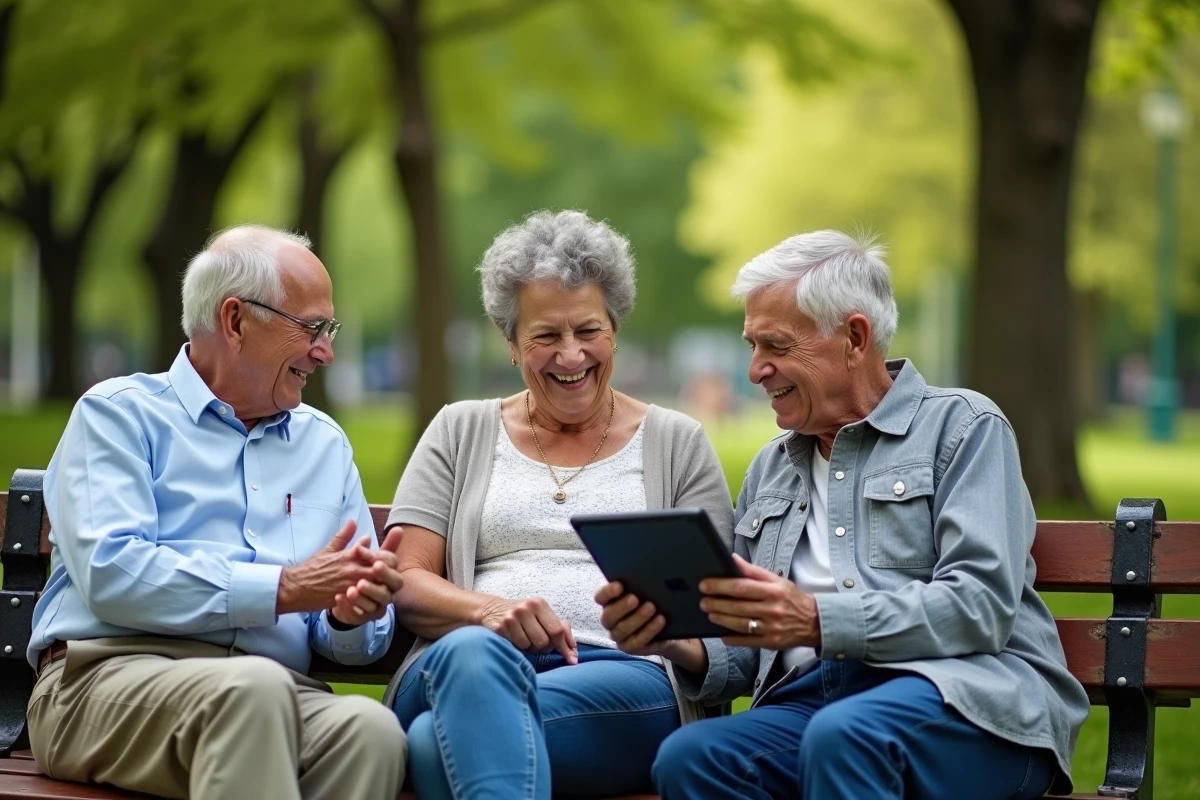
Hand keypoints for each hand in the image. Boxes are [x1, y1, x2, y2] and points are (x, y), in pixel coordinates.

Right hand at [276, 521, 399, 615]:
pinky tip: (370, 603)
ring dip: (383, 590)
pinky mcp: (346, 600)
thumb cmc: (312, 568)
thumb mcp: (328, 549)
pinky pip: (367, 603)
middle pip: (386, 570)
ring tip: (380, 591)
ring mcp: (351, 584)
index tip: (386, 565)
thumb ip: (344, 536)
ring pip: (380, 587)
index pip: (383, 555)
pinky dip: (372, 603)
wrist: (295, 587)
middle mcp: (354, 568)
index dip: (390, 560)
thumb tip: (354, 522)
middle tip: (387, 580)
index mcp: (353, 555)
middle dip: (391, 575)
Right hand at [477, 596, 577, 664]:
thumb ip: (561, 628)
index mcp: (539, 604)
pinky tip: (514, 639)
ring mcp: (511, 618)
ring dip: (529, 648)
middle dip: (543, 647)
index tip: (572, 659)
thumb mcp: (542, 614)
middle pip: (544, 642)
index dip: (565, 647)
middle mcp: (526, 608)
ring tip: (524, 638)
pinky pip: (516, 648)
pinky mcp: (500, 628)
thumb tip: (574, 652)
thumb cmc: (523, 615)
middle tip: (537, 641)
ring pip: (530, 647)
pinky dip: (518, 648)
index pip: (557, 630)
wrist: (491, 609)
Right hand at [595, 581, 705, 672]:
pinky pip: (636, 642)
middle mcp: (610, 619)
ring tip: (651, 607)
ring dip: (637, 619)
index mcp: (609, 601)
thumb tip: (645, 568)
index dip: (607, 592)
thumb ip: (641, 581)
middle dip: (621, 607)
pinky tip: (660, 620)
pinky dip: (648, 630)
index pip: (600, 597)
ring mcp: (619, 635)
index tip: (619, 585)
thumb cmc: (653, 599)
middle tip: (635, 598)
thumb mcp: (647, 588)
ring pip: (622, 630)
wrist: (668, 624)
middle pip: (608, 616)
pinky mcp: (630, 647)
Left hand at [699, 554, 820, 649]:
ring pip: (740, 624)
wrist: (813, 622)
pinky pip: (748, 641)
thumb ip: (753, 571)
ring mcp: (771, 627)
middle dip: (716, 603)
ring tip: (709, 613)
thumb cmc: (791, 598)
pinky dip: (733, 639)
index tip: (705, 584)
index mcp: (773, 591)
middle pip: (738, 606)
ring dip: (721, 619)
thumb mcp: (776, 580)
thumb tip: (732, 559)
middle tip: (702, 601)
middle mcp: (772, 609)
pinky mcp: (771, 642)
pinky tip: (722, 635)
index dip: (720, 586)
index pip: (741, 587)